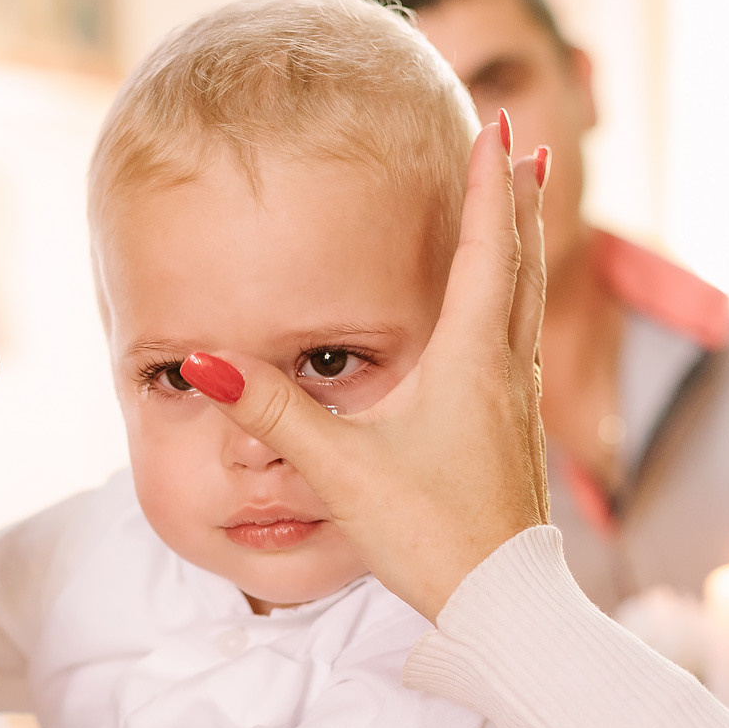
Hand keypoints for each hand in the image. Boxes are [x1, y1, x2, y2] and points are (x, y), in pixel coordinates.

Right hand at [175, 113, 550, 620]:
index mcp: (472, 358)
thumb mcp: (337, 468)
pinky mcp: (515, 438)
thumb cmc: (428, 534)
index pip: (486, 246)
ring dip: (523, 246)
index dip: (487, 182)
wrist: (500, 605)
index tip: (495, 122)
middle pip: (521, 263)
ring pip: (527, 303)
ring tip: (524, 206)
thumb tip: (201, 361)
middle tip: (521, 142)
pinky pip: (520, 344)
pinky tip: (504, 318)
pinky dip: (517, 300)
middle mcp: (506, 371)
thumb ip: (270, 409)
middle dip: (516, 199)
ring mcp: (517, 406)